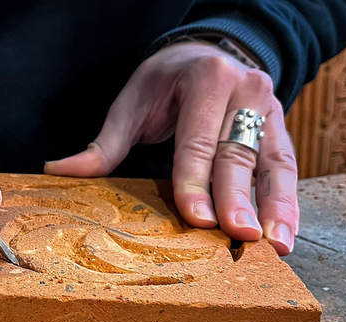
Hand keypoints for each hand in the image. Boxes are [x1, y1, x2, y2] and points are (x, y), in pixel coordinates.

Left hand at [45, 42, 297, 254]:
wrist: (207, 51)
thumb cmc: (165, 81)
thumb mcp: (131, 104)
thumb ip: (104, 143)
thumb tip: (59, 171)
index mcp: (206, 81)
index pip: (198, 141)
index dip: (196, 182)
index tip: (199, 218)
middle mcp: (245, 92)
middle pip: (238, 155)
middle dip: (239, 200)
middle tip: (239, 236)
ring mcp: (269, 110)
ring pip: (274, 163)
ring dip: (276, 207)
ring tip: (275, 245)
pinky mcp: (279, 128)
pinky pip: (286, 167)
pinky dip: (286, 201)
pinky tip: (284, 232)